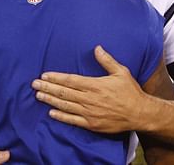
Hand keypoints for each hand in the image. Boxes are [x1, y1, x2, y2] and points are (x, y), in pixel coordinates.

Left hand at [32, 45, 147, 132]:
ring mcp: (89, 113)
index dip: (56, 78)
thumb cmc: (130, 91)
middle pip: (64, 92)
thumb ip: (107, 60)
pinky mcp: (91, 124)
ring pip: (65, 105)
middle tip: (34, 84)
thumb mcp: (121, 72)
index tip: (44, 75)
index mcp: (95, 85)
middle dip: (47, 88)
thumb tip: (97, 48)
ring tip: (38, 96)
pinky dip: (61, 116)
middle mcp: (90, 99)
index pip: (70, 80)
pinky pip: (72, 120)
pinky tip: (52, 112)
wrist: (139, 113)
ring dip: (50, 100)